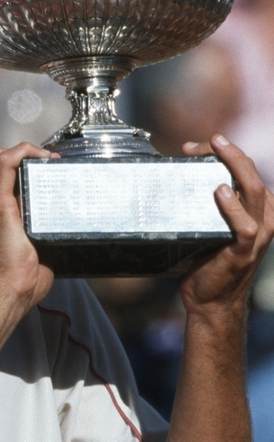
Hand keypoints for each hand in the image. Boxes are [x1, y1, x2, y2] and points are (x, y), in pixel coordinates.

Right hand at [0, 144, 56, 312]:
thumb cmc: (11, 284)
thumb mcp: (21, 254)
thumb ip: (33, 240)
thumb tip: (61, 242)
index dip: (4, 168)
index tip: (31, 174)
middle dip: (9, 155)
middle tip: (38, 167)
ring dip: (16, 152)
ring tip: (41, 162)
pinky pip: (4, 161)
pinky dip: (23, 151)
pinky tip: (42, 156)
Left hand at [180, 135, 273, 315]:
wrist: (210, 302)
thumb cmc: (207, 262)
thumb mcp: (209, 227)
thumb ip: (204, 205)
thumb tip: (177, 176)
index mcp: (259, 210)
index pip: (248, 172)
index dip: (227, 154)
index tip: (198, 147)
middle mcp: (265, 219)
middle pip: (253, 175)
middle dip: (231, 153)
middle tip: (211, 139)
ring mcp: (258, 235)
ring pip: (254, 191)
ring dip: (236, 166)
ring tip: (217, 150)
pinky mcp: (244, 251)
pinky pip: (245, 225)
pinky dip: (233, 206)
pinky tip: (220, 191)